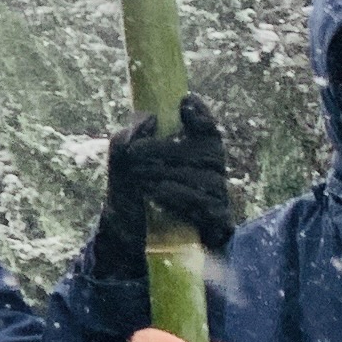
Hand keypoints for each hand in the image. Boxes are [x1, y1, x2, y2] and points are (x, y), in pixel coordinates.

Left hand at [95, 96, 235, 277]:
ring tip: (140, 179)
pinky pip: (206, 206)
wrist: (127, 236)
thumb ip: (132, 135)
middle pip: (203, 152)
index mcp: (195, 150)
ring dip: (168, 175)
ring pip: (203, 179)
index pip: (207, 129)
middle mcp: (212, 171)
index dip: (201, 115)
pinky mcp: (218, 222)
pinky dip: (179, 197)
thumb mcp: (123, 159)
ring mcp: (218, 196)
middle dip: (166, 150)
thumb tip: (152, 119)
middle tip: (134, 154)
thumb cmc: (131, 190)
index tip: (184, 104)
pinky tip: (157, 194)